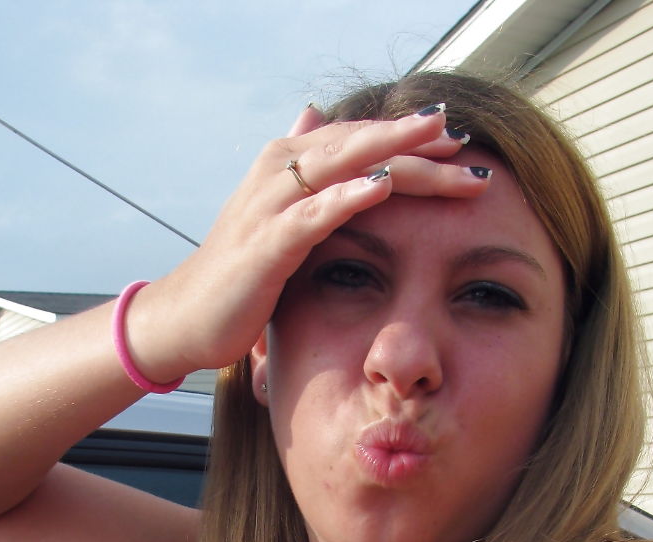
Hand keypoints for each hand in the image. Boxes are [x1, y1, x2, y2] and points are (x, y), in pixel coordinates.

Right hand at [134, 104, 490, 376]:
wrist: (188, 317)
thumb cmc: (239, 272)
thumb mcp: (275, 213)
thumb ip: (299, 168)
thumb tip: (312, 113)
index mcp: (287, 163)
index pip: (358, 139)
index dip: (407, 137)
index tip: (457, 140)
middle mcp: (278, 172)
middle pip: (360, 145)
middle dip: (415, 140)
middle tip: (464, 140)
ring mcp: (270, 205)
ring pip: (343, 168)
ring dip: (396, 157)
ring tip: (441, 148)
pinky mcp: (266, 243)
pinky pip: (313, 214)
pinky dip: (347, 197)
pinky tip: (382, 187)